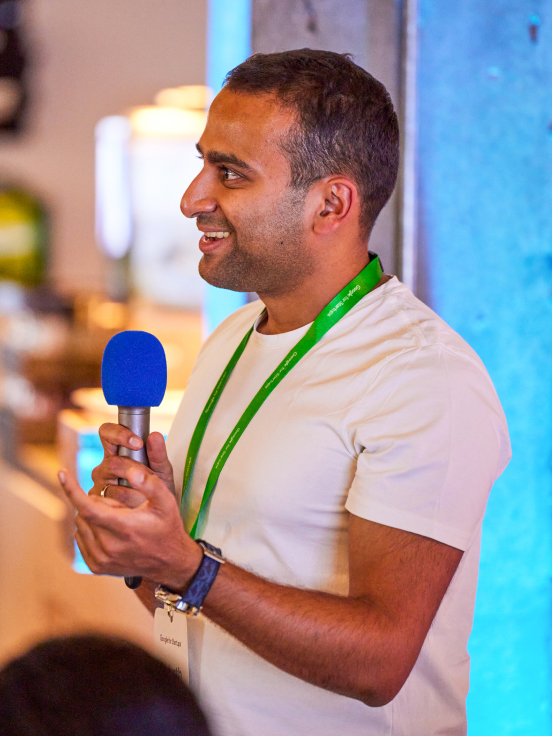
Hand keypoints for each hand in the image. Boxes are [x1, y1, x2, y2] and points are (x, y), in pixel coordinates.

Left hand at [59, 465, 201, 588]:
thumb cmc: (167, 527)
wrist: (168, 561)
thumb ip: (150, 483)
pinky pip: (80, 539)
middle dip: (96, 503)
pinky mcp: (96, 566)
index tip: (61, 473)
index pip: (87, 507)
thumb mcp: (166, 501)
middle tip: (120, 507)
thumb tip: (132, 471)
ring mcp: (101, 559)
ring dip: (92, 516)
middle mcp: (108, 547)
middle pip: (83, 513)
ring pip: (79, 525)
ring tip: (117, 520)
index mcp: (123, 528)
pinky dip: (89, 530)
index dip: (71, 489)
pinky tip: (109, 530)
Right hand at [89, 424, 175, 507]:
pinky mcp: (98, 504)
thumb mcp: (162, 470)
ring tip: (148, 494)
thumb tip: (155, 435)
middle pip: (112, 463)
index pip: (106, 432)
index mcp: (116, 452)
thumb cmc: (157, 487)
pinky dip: (129, 502)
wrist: (159, 514)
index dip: (118, 434)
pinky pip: (111, 503)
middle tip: (150, 477)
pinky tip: (138, 504)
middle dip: (134, 469)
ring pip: (111, 485)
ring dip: (134, 490)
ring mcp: (99, 486)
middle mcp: (104, 467)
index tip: (138, 443)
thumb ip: (158, 453)